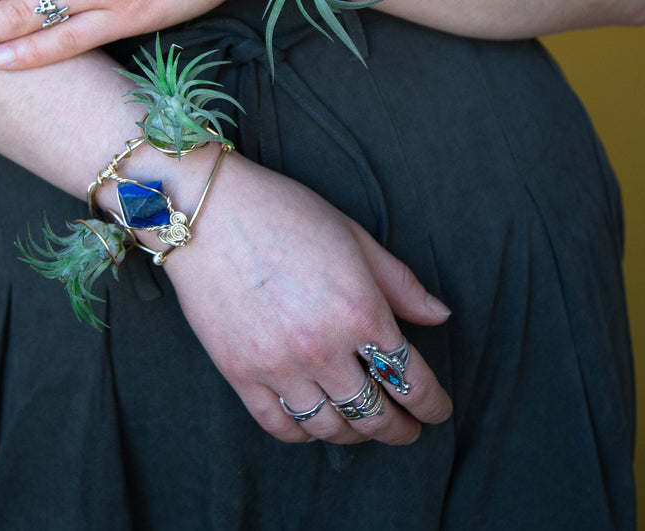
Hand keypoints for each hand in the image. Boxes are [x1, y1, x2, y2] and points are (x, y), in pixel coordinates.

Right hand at [149, 150, 453, 444]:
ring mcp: (278, 365)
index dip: (433, 403)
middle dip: (401, 429)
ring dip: (356, 434)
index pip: (411, 379)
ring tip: (364, 426)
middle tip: (409, 429)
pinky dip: (304, 434)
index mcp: (360, 310)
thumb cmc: (282, 211)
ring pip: (330, 427)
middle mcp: (323, 347)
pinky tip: (315, 422)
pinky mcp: (239, 373)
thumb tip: (440, 316)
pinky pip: (280, 425)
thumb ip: (401, 283)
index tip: (438, 409)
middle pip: (375, 414)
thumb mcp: (354, 236)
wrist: (204, 210)